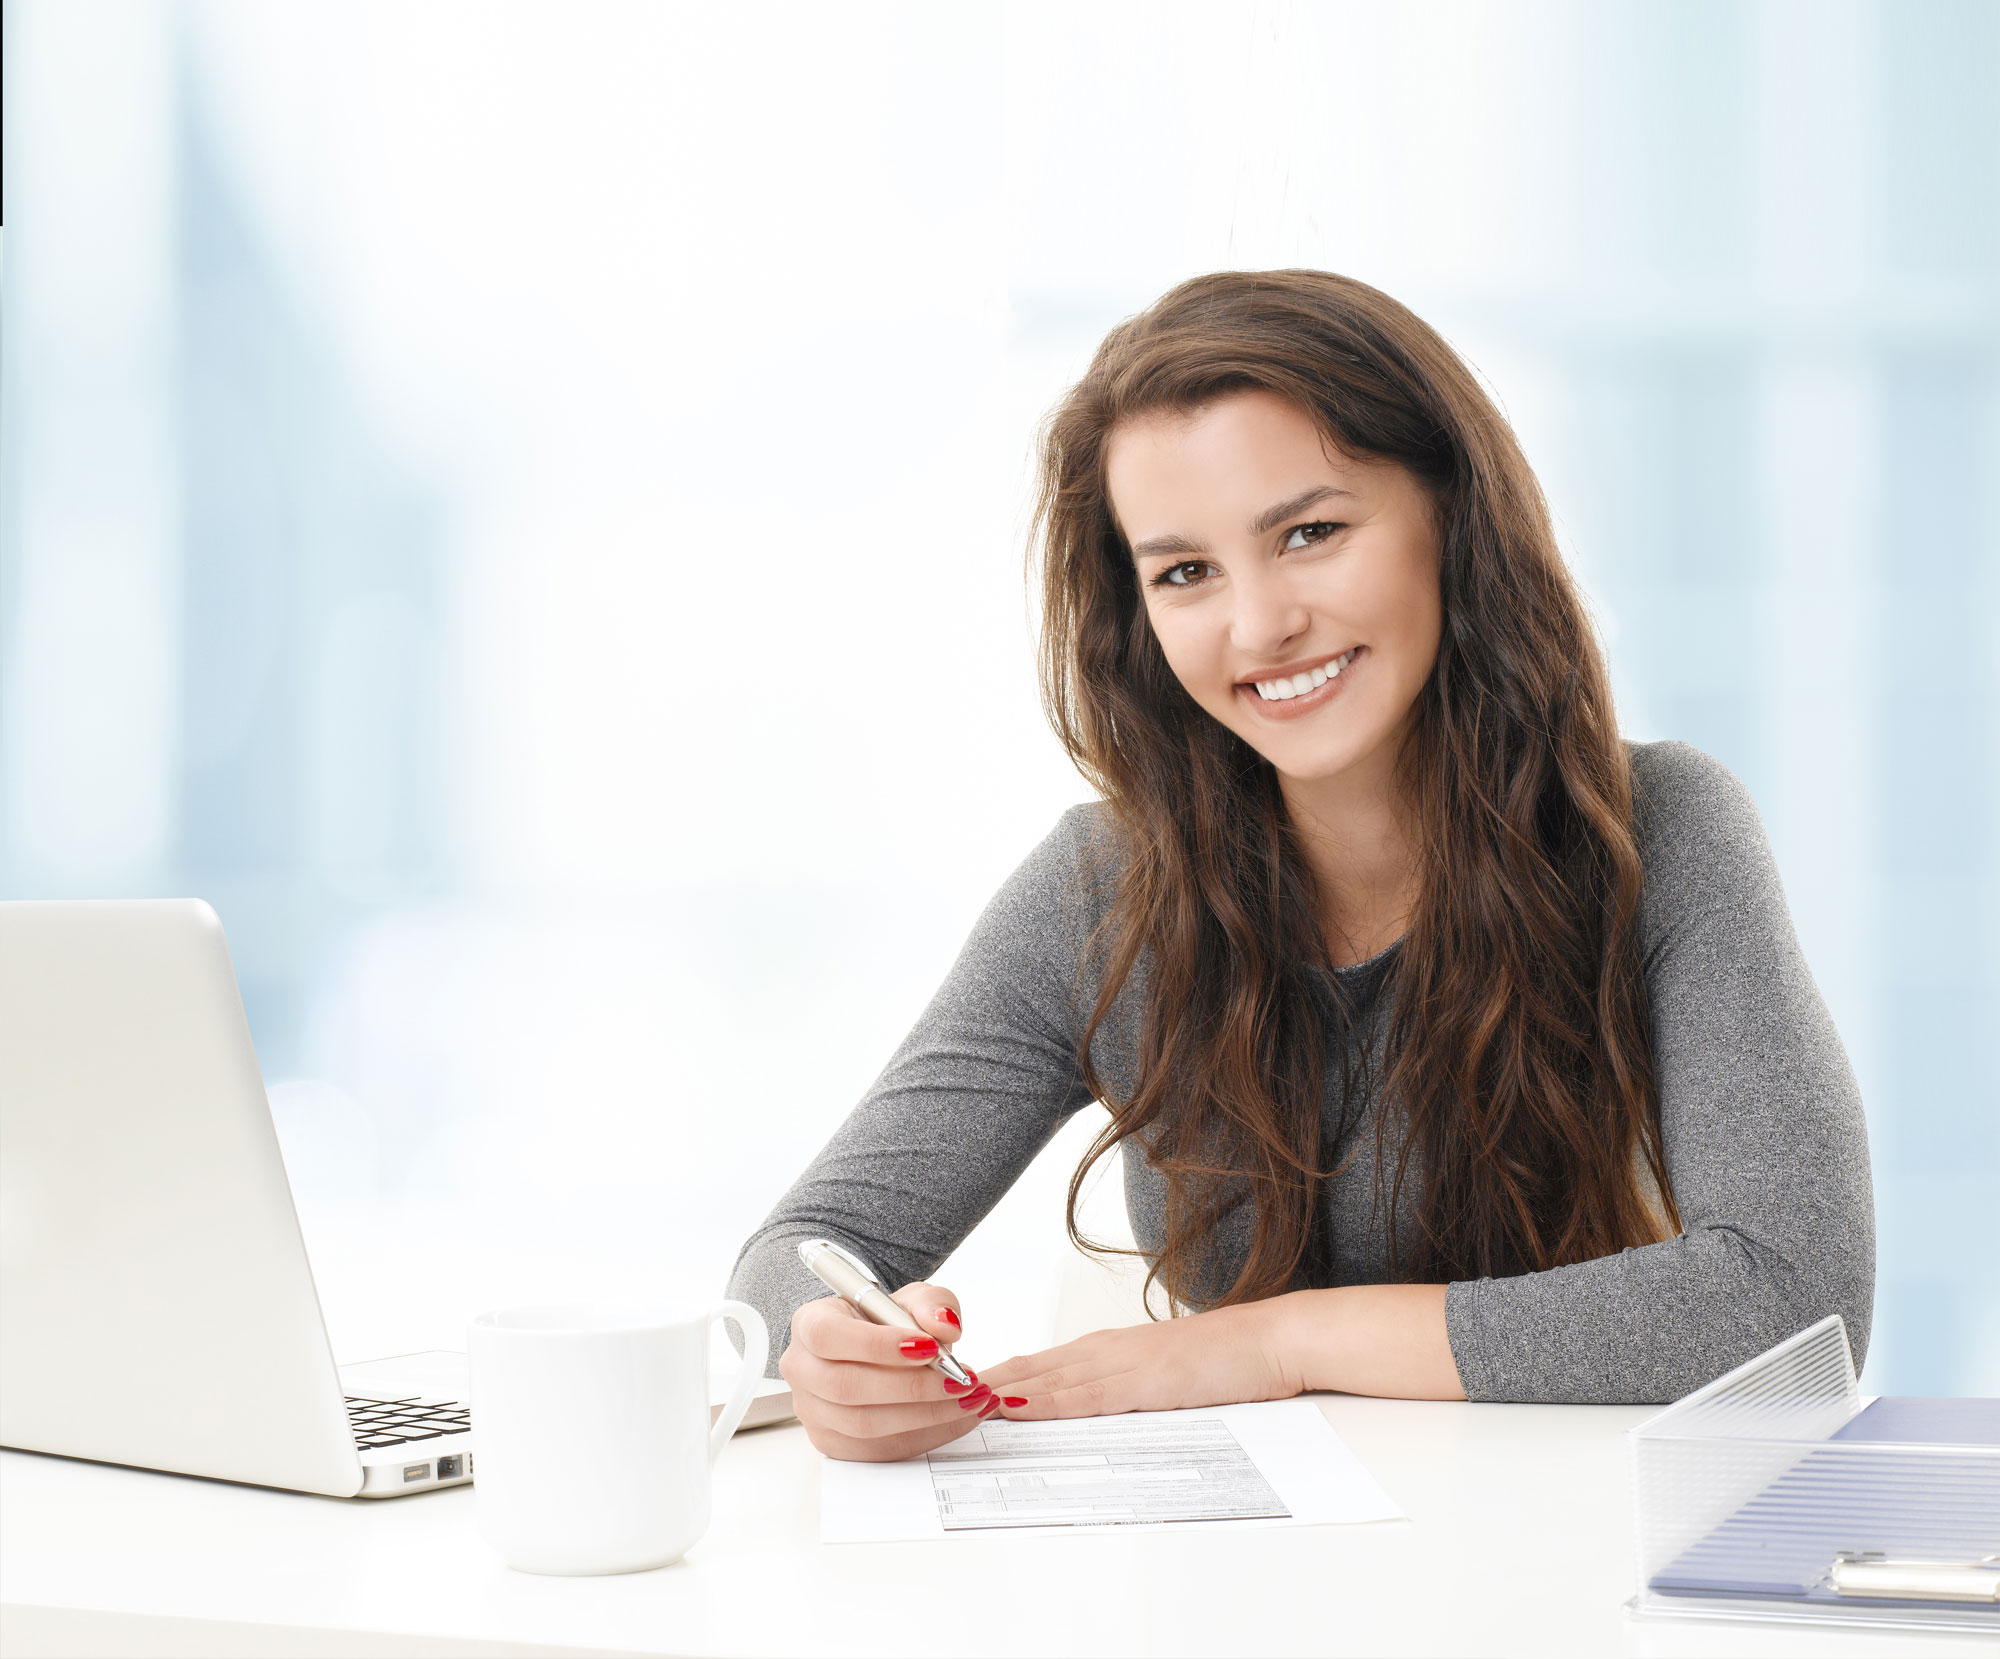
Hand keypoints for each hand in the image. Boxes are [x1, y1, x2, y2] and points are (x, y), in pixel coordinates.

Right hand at [780, 1281, 1003, 1460]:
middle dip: (911, 1386)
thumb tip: (945, 1326)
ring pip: (864, 1425)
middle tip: (959, 1379)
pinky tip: (955, 1418)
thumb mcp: (911, 1299)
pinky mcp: (834, 1442)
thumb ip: (933, 1304)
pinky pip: (879, 1449)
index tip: (928, 1346)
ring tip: (967, 1399)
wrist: (875, 1348)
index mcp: (809, 1323)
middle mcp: (801, 1369)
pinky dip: (925, 1436)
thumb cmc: (886, 1322)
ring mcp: (813, 1412)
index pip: (828, 1336)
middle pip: (845, 1387)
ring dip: (924, 1415)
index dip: (877, 1345)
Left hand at [979, 1300, 1298, 1419]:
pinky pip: (1085, 1394)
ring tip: (954, 1401)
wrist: (1271, 1340)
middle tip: (932, 1396)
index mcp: (1106, 1350)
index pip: (1036, 1366)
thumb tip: (1081, 1410)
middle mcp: (1105, 1350)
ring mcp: (1122, 1363)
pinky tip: (1018, 1405)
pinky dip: (1046, 1401)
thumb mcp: (1160, 1376)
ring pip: (1046, 1379)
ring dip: (999, 1392)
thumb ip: (1120, 1389)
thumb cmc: (1224, 1359)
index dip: (991, 1379)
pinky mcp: (1143, 1381)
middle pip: (1028, 1368)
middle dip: (980, 1385)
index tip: (950, 1392)